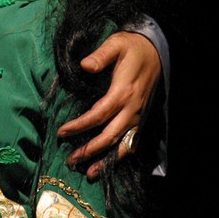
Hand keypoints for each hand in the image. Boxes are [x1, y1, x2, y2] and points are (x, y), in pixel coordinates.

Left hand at [58, 31, 160, 179]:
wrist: (157, 49)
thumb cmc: (132, 47)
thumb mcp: (116, 44)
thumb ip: (100, 56)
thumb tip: (84, 66)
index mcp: (123, 92)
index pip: (98, 114)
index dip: (80, 125)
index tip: (62, 132)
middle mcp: (132, 108)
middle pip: (110, 135)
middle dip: (90, 150)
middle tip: (70, 160)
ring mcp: (139, 115)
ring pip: (123, 144)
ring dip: (106, 160)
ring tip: (90, 173)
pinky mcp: (142, 117)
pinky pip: (132, 141)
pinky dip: (121, 155)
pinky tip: (110, 165)